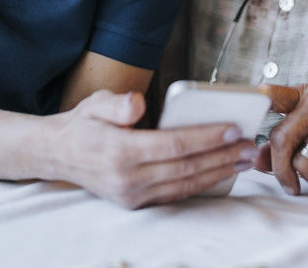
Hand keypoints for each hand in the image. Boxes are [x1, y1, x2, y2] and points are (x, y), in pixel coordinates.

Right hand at [51, 89, 257, 208]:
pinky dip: (201, 184)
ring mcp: (131, 195)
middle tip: (250, 146)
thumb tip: (139, 103)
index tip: (233, 129)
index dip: (205, 138)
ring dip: (218, 172)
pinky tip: (220, 172)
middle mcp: (127, 179)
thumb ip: (117, 103)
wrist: (57, 155)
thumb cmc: (83, 124)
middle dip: (221, 157)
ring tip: (243, 160)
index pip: (173, 145)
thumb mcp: (94, 103)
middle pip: (185, 168)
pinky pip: (175, 194)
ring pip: (184, 185)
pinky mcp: (135, 203)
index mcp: (119, 151)